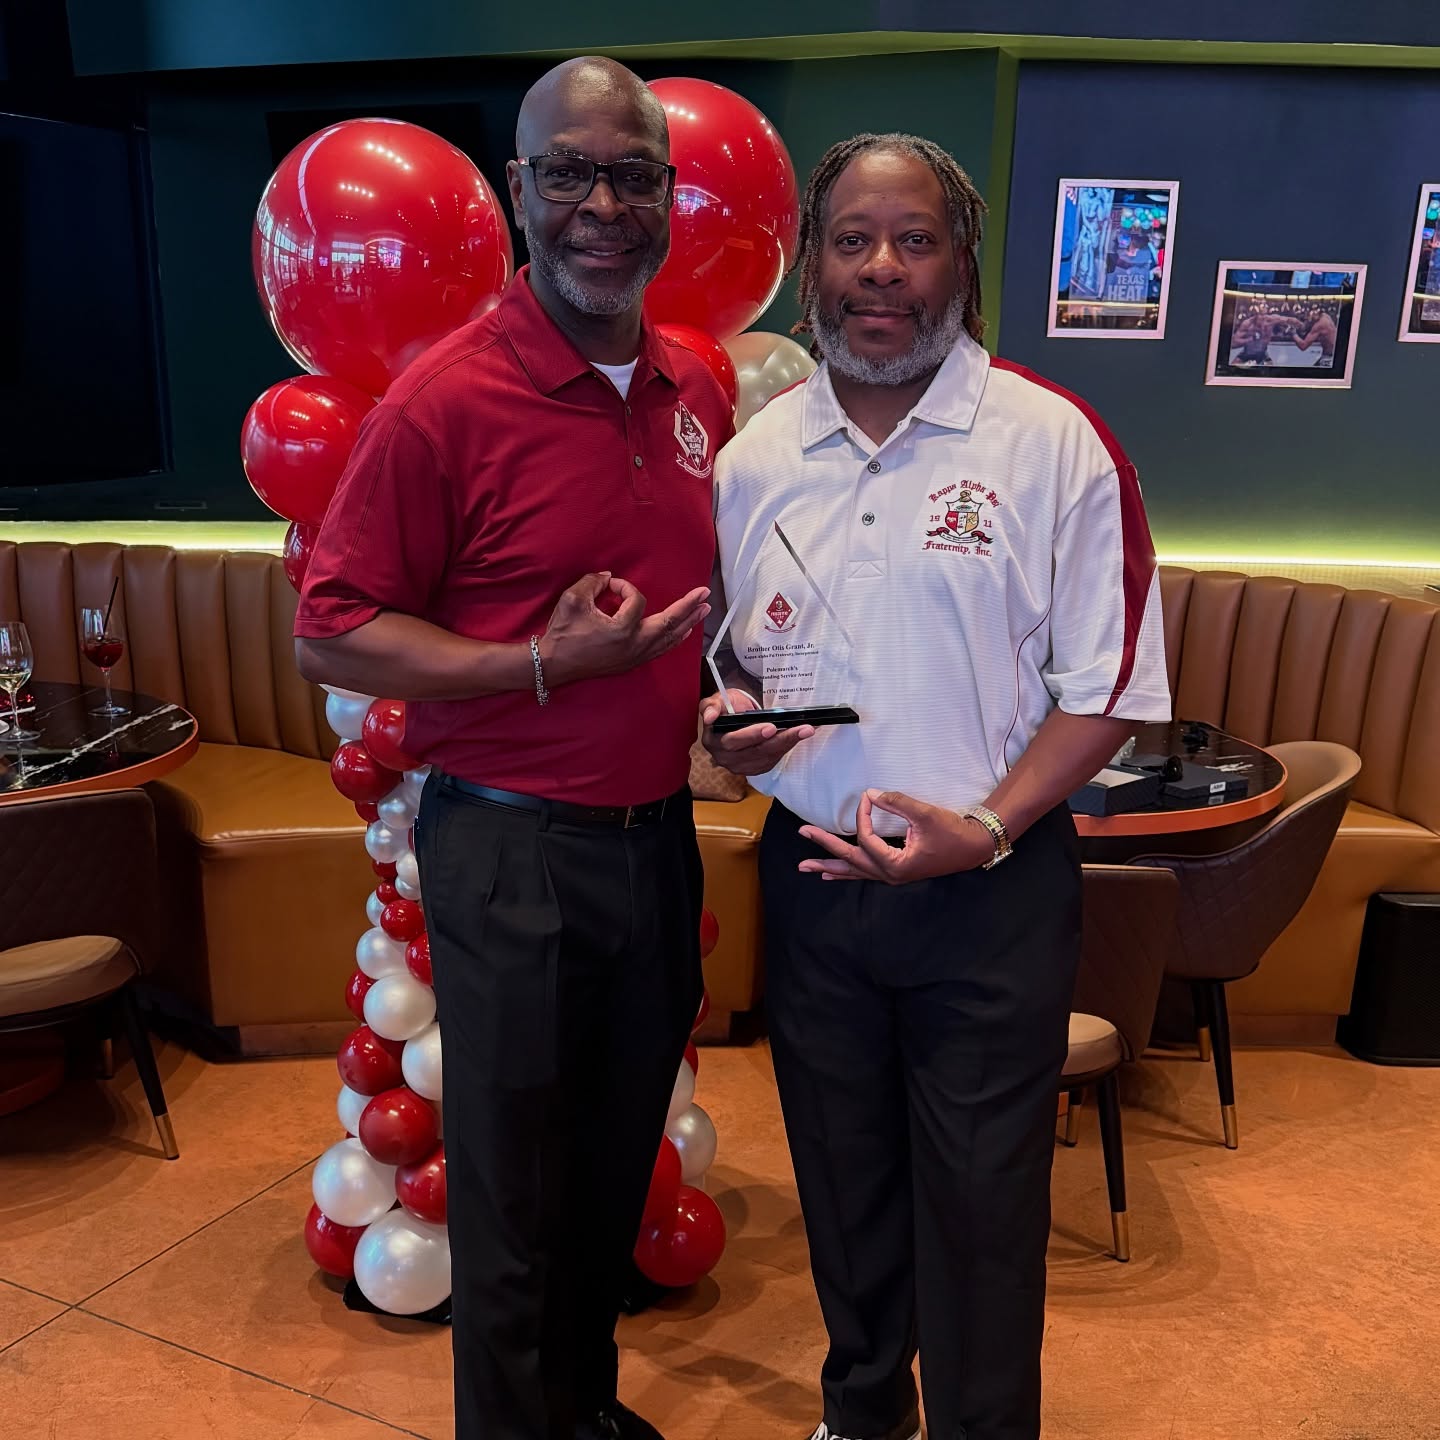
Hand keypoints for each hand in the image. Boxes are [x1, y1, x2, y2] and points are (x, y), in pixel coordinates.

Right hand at [541, 573, 709, 685]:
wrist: (554, 664)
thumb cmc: (563, 632)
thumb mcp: (573, 599)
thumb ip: (593, 582)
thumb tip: (610, 578)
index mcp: (622, 629)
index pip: (635, 600)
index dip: (624, 587)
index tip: (608, 585)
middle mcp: (634, 645)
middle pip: (669, 623)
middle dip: (688, 607)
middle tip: (705, 593)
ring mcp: (635, 656)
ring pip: (668, 639)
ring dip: (687, 623)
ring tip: (703, 611)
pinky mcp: (631, 663)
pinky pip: (660, 650)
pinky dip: (674, 639)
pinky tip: (683, 632)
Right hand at [699, 689, 813, 776]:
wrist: (733, 716)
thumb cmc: (726, 707)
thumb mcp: (717, 700)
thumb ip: (711, 706)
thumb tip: (710, 717)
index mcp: (713, 740)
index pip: (732, 741)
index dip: (751, 735)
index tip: (770, 727)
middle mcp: (724, 757)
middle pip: (754, 752)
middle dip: (778, 740)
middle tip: (798, 729)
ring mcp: (739, 765)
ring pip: (766, 758)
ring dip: (788, 744)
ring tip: (805, 730)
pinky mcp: (753, 768)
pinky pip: (772, 761)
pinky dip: (787, 748)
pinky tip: (798, 737)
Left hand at [797, 789, 995, 883]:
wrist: (973, 847)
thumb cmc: (952, 832)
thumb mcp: (926, 815)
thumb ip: (897, 803)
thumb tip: (871, 794)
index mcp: (895, 864)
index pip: (866, 839)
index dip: (863, 816)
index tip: (866, 797)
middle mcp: (889, 874)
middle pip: (850, 860)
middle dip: (824, 848)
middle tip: (802, 834)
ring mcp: (891, 875)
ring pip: (854, 871)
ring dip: (830, 866)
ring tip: (807, 867)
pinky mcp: (894, 870)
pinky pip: (864, 872)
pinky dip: (846, 871)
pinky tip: (831, 873)